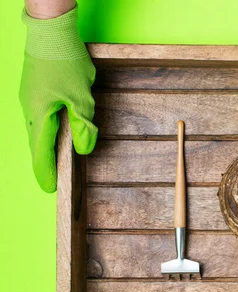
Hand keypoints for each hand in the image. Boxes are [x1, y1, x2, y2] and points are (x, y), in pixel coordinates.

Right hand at [19, 5, 96, 192]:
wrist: (51, 33)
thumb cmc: (66, 62)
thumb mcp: (82, 97)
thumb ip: (84, 125)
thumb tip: (84, 149)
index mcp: (40, 114)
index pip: (40, 151)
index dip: (46, 171)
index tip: (50, 188)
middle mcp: (30, 110)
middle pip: (37, 143)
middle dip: (45, 162)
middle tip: (54, 179)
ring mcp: (29, 100)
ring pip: (38, 130)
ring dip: (46, 146)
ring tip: (57, 160)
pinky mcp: (34, 92)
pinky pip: (39, 118)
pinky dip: (47, 131)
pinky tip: (57, 132)